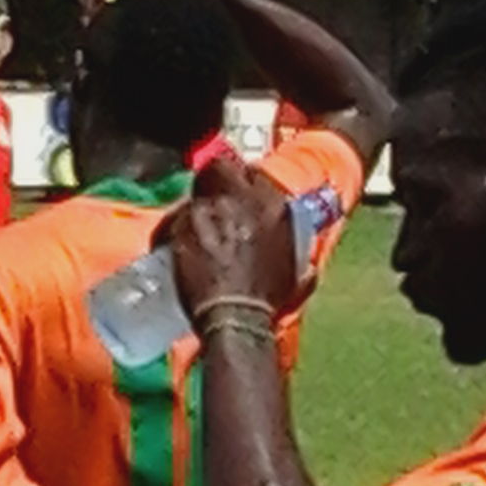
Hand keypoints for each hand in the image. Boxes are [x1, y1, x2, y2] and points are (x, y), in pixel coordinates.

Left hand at [172, 158, 296, 327]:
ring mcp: (208, 211)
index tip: (241, 193)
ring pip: (195, 192)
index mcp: (273, 206)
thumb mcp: (296, 274)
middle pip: (219, 168)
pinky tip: (183, 244)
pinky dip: (178, 229)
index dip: (244, 182)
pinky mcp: (182, 226)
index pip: (254, 173)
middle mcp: (240, 200)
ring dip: (198, 207)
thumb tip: (309, 265)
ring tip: (199, 226)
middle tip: (214, 198)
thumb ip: (297, 255)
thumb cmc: (268, 300)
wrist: (235, 317)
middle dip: (215, 179)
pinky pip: (176, 218)